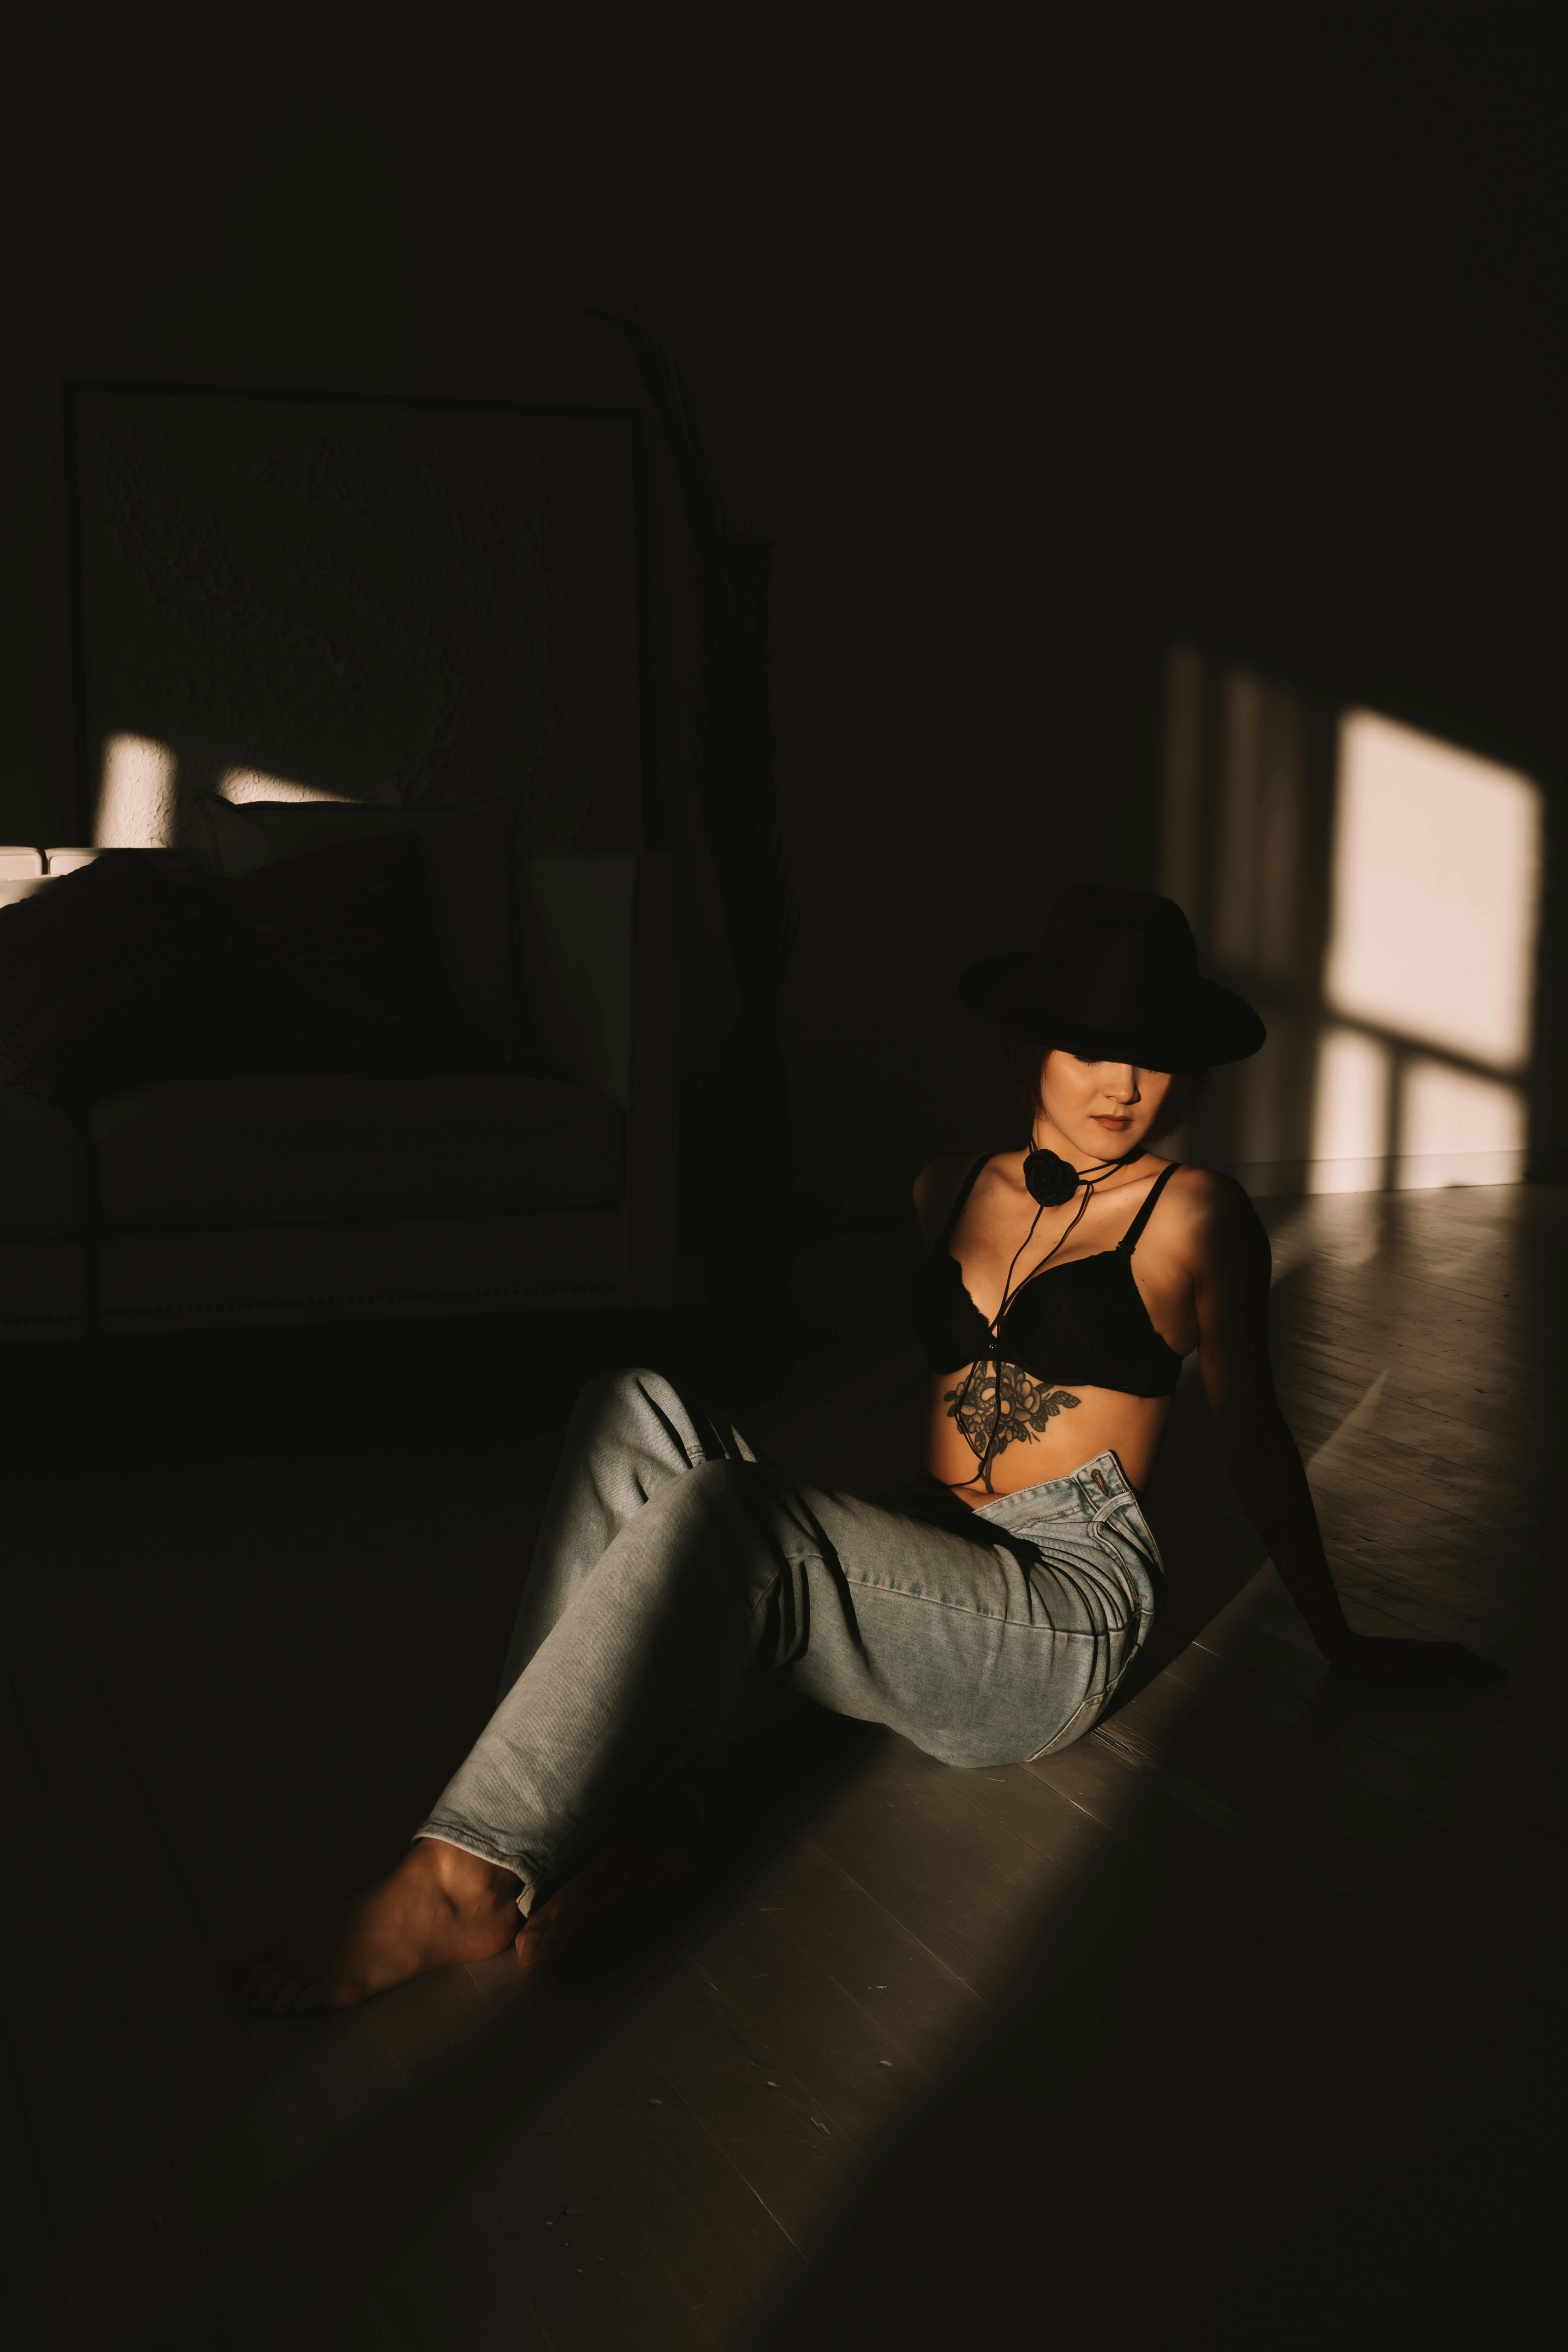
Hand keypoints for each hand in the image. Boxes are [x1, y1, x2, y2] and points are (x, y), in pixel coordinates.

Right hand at [1324, 1631, 1506, 1687]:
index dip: (1476, 1658)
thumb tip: (1444, 1679)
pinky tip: (1453, 1682)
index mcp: (1418, 1648)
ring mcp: (1405, 1656)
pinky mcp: (1394, 1666)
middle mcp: (1416, 1649)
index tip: (1495, 1670)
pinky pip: (1420, 1671)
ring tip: (1487, 1678)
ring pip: (1443, 1660)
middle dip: (1480, 1664)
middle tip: (1502, 1675)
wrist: (1341, 1649)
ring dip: (1467, 1669)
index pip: (1453, 1650)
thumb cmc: (1368, 1658)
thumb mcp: (1397, 1662)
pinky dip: (1438, 1675)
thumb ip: (1418, 1668)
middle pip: (1455, 1653)